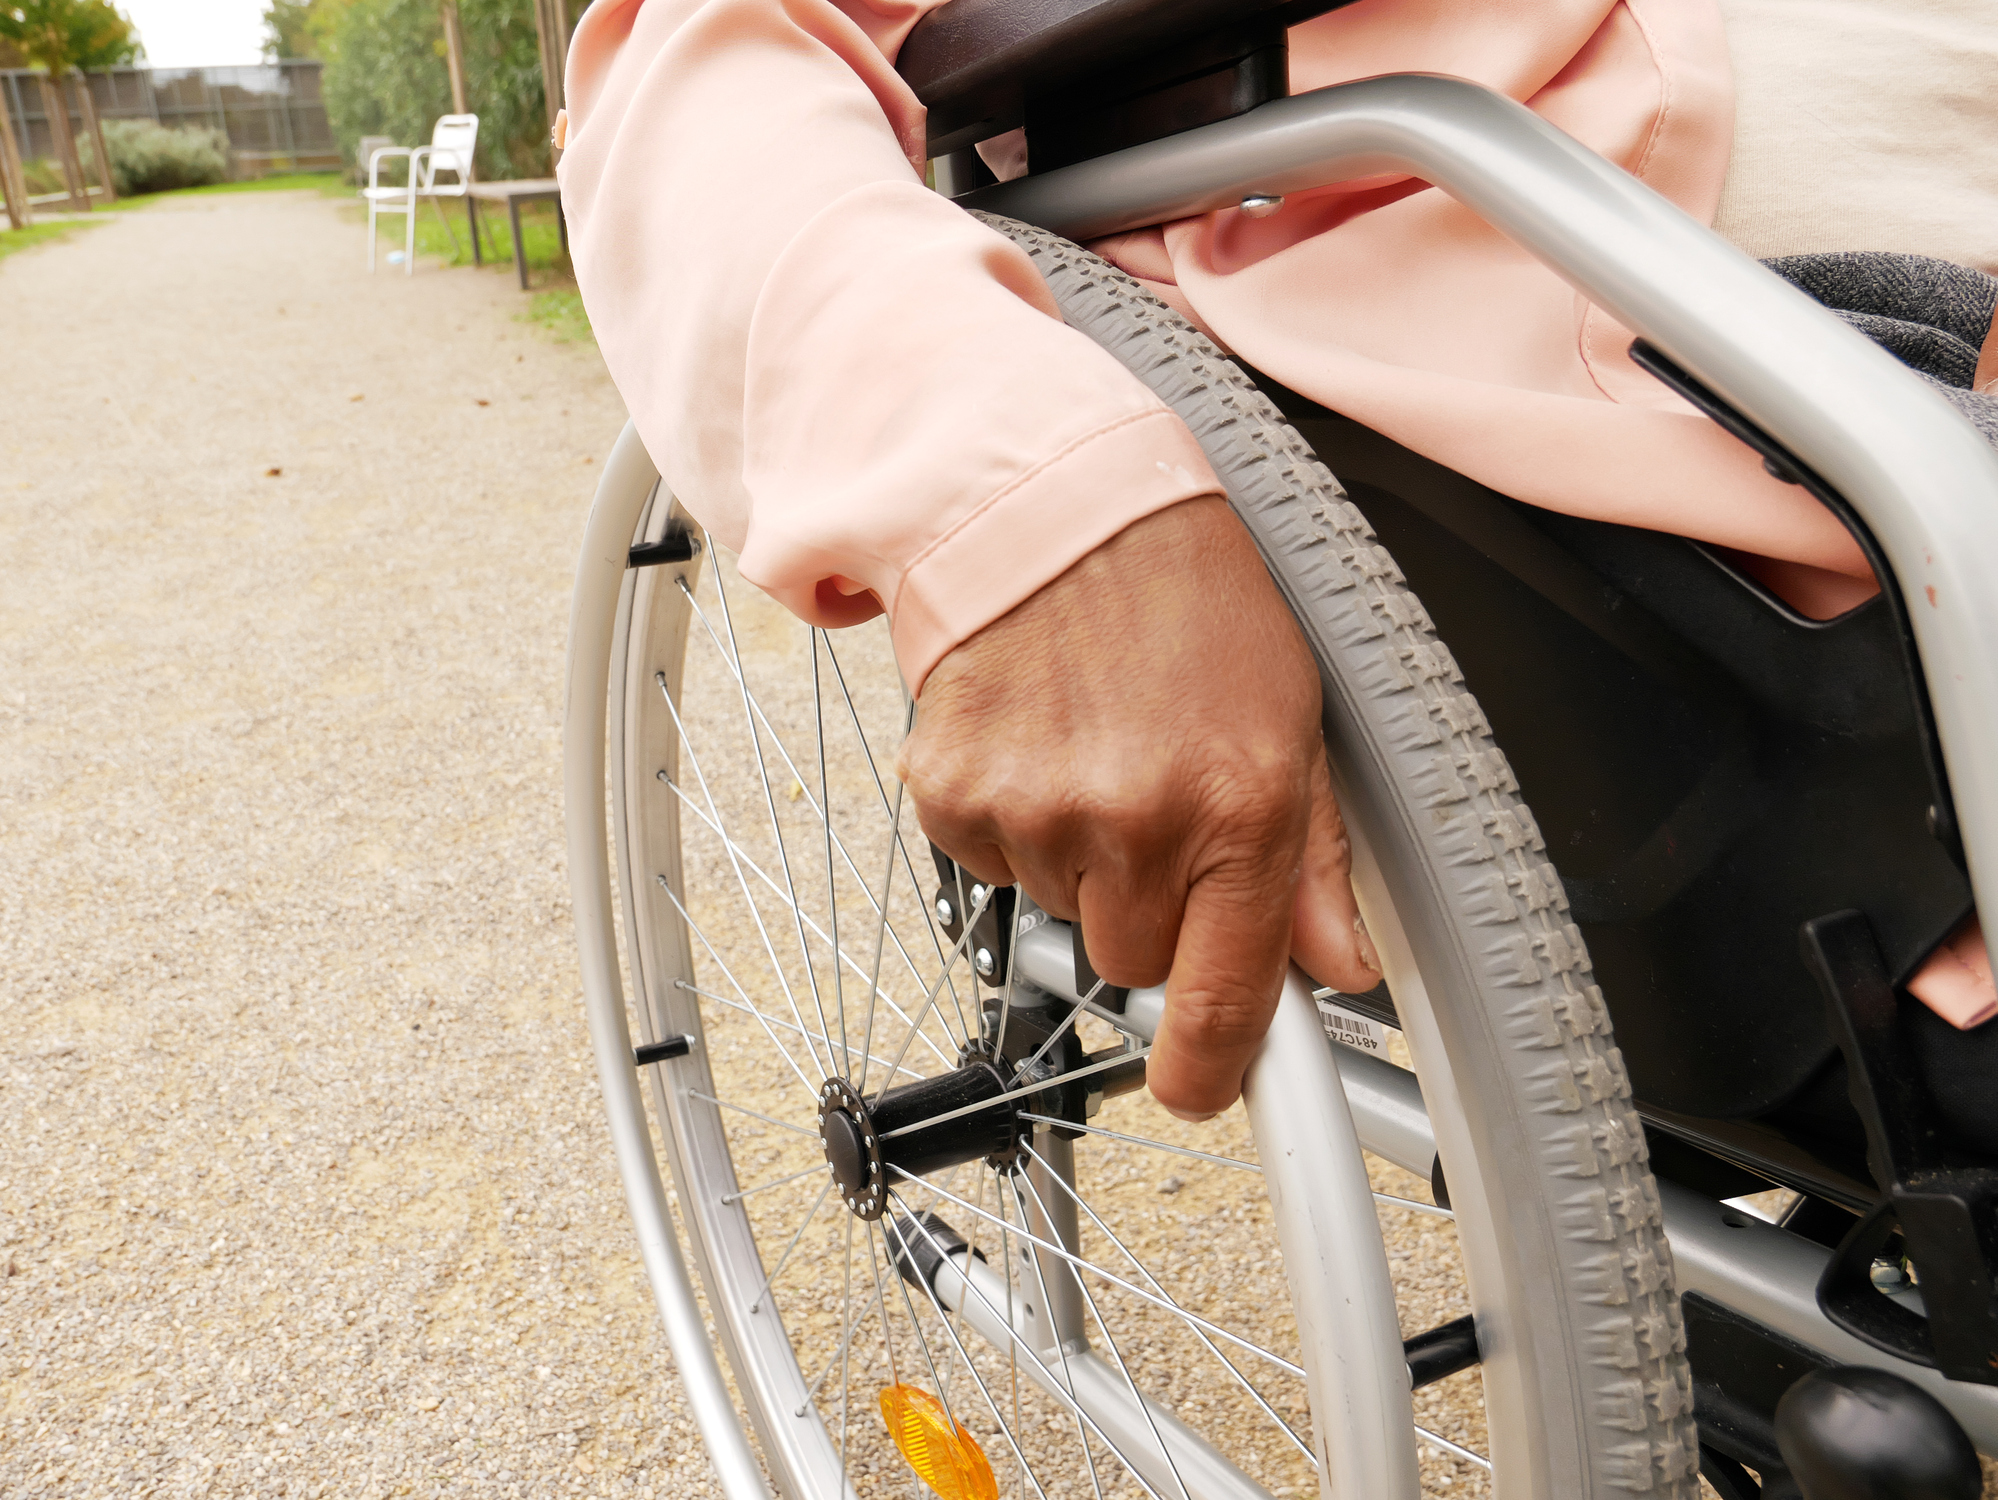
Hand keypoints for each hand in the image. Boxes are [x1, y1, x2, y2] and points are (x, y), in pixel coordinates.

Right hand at [899, 497, 1379, 1118]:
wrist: (1053, 502)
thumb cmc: (1185, 594)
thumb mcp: (1290, 714)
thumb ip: (1317, 858)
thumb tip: (1339, 965)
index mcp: (1239, 806)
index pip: (1223, 995)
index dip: (1208, 1067)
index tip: (1197, 1089)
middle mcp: (1137, 820)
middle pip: (1131, 959)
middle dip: (1145, 904)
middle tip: (1151, 799)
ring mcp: (1037, 810)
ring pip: (1061, 909)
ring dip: (1078, 854)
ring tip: (1094, 745)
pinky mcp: (955, 794)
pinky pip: (991, 865)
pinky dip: (1013, 821)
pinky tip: (1036, 741)